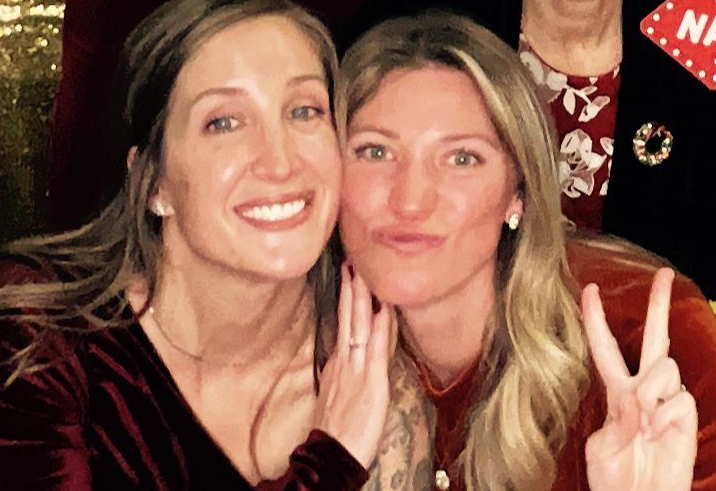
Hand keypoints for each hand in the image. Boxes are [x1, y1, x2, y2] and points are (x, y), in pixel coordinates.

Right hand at [314, 264, 396, 469]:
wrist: (331, 458)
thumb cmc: (335, 432)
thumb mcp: (334, 395)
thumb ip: (342, 373)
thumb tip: (348, 356)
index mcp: (337, 364)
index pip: (344, 323)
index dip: (347, 297)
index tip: (349, 271)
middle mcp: (345, 362)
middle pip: (348, 317)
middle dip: (352, 286)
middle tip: (352, 256)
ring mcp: (357, 371)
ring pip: (360, 325)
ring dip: (363, 296)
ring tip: (363, 269)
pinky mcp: (372, 383)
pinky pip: (378, 348)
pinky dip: (381, 325)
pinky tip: (384, 306)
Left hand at [583, 268, 696, 490]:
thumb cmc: (616, 482)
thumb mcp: (601, 450)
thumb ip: (617, 420)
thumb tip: (638, 398)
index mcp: (618, 394)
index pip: (606, 349)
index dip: (596, 320)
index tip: (589, 290)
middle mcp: (644, 391)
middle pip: (654, 338)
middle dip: (659, 304)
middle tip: (664, 273)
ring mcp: (667, 401)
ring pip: (664, 366)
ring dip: (650, 393)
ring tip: (644, 426)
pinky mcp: (686, 417)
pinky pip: (677, 398)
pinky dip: (663, 416)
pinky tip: (657, 435)